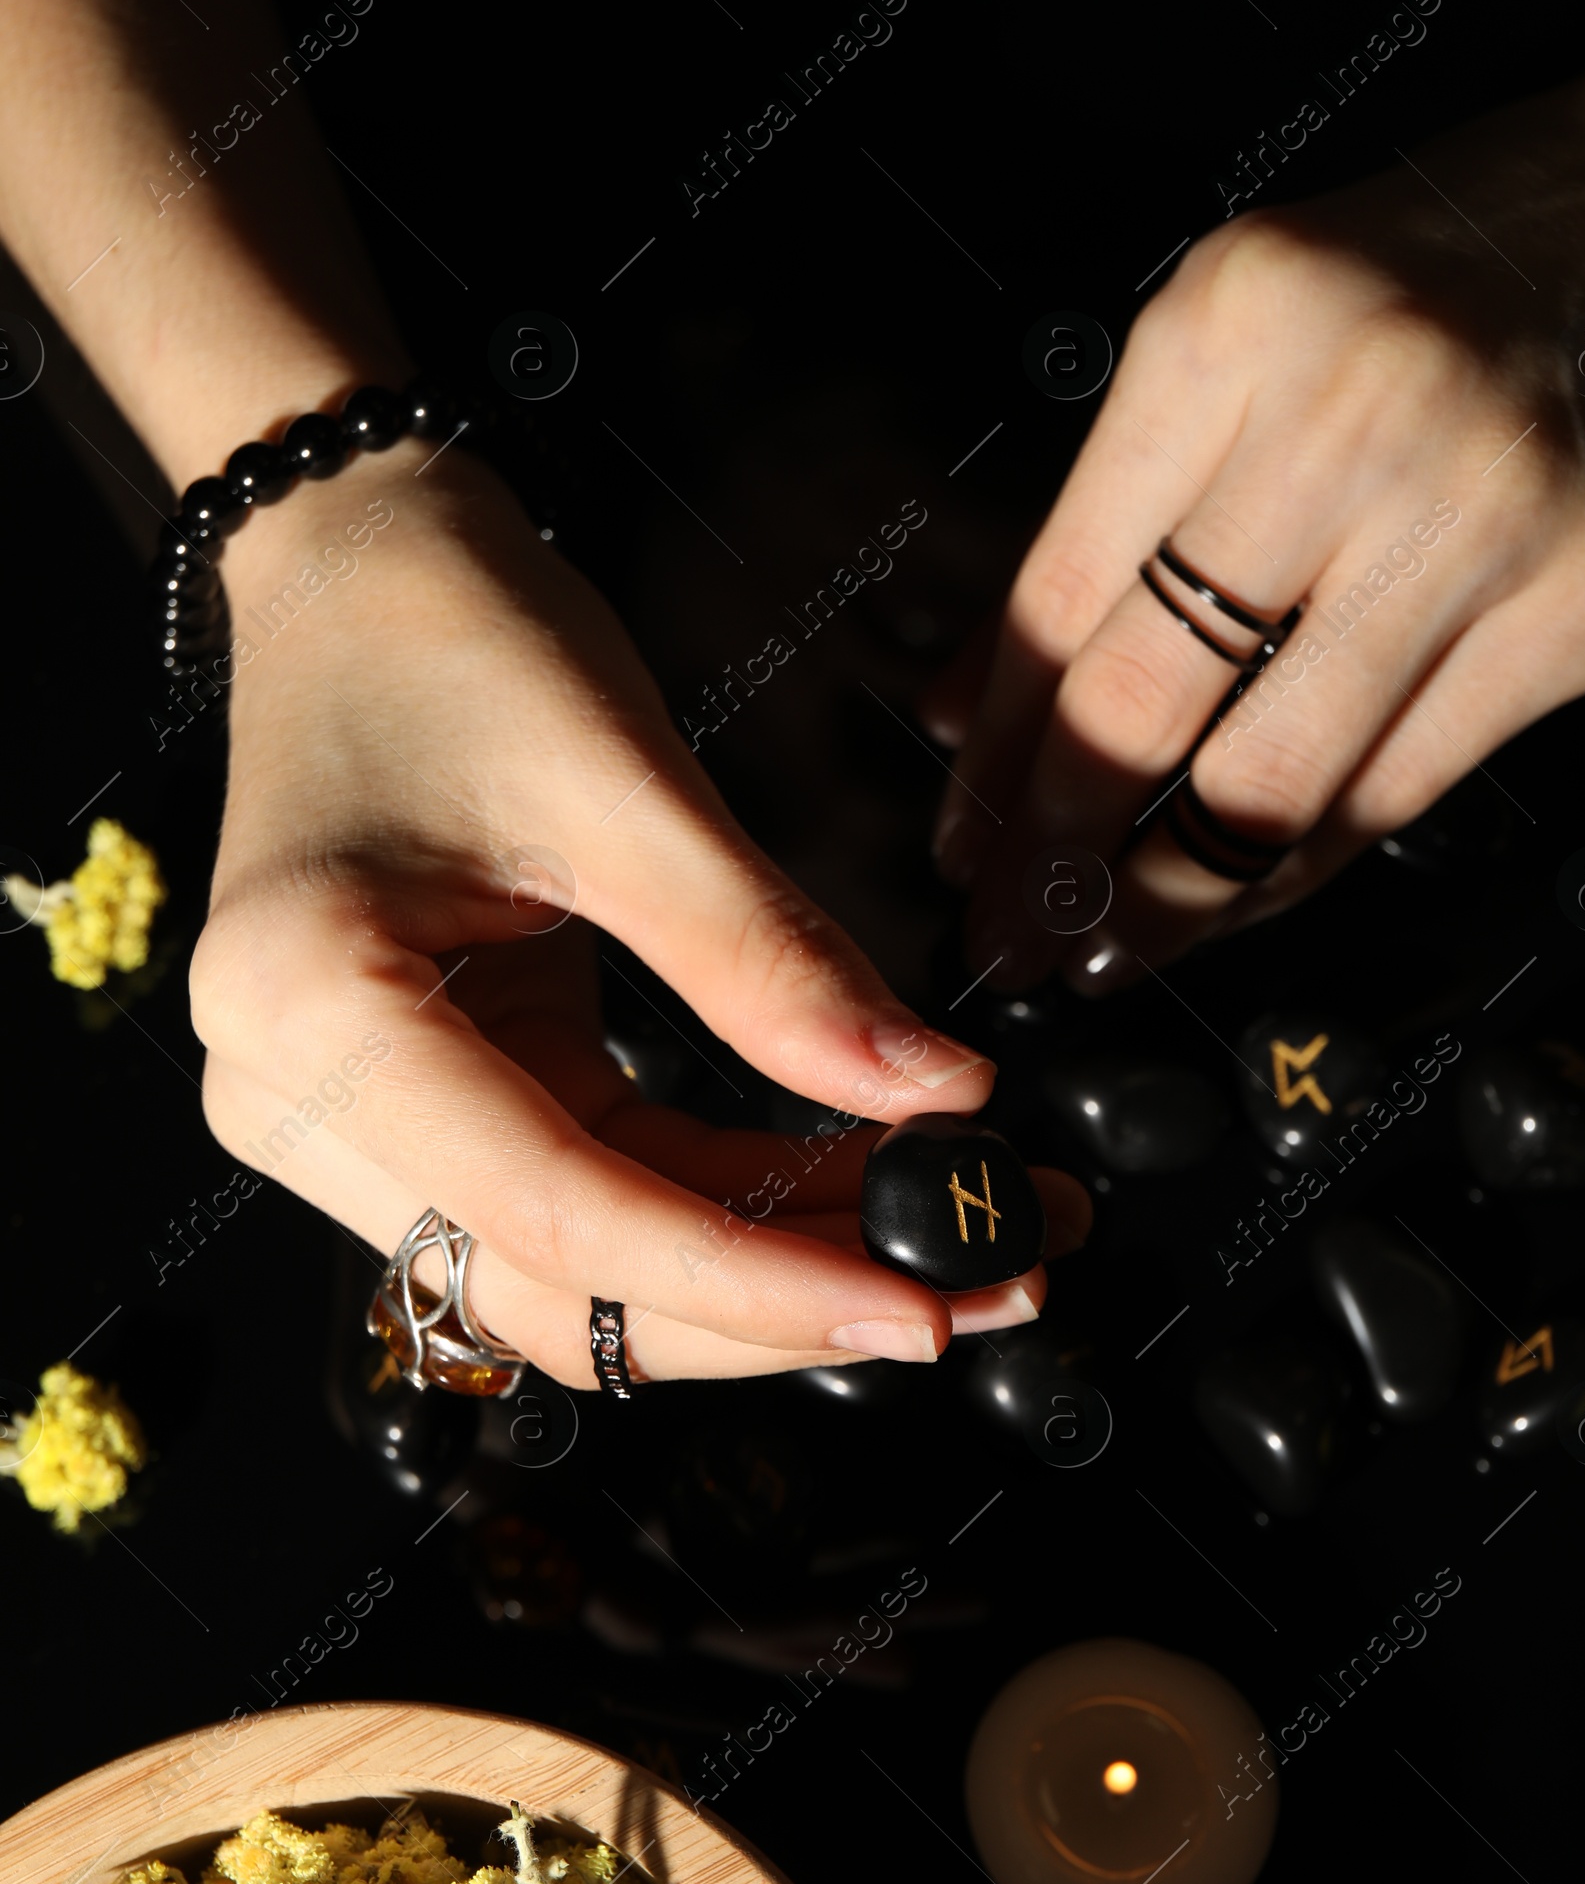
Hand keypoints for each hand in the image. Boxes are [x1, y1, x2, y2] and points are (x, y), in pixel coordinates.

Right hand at [193, 444, 1088, 1385]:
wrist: (352, 580)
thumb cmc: (444, 634)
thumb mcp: (619, 780)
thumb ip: (769, 958)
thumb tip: (937, 1096)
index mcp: (308, 1010)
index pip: (556, 1213)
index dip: (753, 1280)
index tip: (920, 1302)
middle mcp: (298, 1101)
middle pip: (569, 1288)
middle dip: (785, 1303)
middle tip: (987, 1281)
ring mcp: (357, 1123)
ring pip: (589, 1277)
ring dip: (772, 1278)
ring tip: (957, 1239)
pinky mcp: (433, 1114)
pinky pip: (596, 1206)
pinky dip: (732, 1214)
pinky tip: (864, 1194)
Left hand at [930, 76, 1584, 990]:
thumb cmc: (1417, 288)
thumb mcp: (1230, 340)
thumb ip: (1099, 520)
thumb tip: (963, 707)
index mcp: (1229, 332)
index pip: (1062, 596)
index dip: (992, 752)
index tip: (957, 840)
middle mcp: (1349, 420)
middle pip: (1146, 701)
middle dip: (1052, 853)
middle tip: (1004, 934)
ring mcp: (1475, 520)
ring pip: (1269, 780)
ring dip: (1165, 900)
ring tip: (1101, 950)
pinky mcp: (1574, 613)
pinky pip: (1394, 791)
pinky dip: (1292, 872)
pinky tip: (1231, 908)